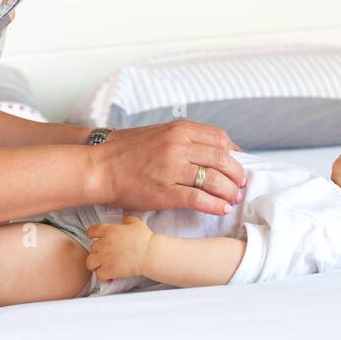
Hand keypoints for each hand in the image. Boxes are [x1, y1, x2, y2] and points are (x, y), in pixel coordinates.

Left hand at [84, 214, 154, 281]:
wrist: (149, 254)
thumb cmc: (145, 239)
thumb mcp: (137, 223)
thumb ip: (128, 219)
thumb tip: (125, 216)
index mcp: (109, 231)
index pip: (92, 231)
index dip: (90, 234)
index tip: (91, 237)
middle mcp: (103, 244)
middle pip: (91, 248)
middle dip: (97, 252)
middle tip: (104, 255)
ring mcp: (104, 258)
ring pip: (90, 263)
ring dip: (95, 265)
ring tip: (103, 267)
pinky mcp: (108, 270)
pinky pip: (99, 275)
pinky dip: (103, 277)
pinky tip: (109, 276)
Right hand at [87, 120, 247, 216]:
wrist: (100, 167)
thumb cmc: (126, 151)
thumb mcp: (159, 133)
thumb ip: (184, 139)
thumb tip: (214, 151)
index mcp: (178, 130)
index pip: (220, 138)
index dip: (235, 153)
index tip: (238, 163)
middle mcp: (178, 146)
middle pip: (222, 159)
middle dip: (237, 174)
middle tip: (241, 184)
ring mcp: (172, 170)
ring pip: (215, 180)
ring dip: (230, 192)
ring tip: (233, 198)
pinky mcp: (166, 193)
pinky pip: (200, 199)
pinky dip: (216, 206)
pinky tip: (221, 209)